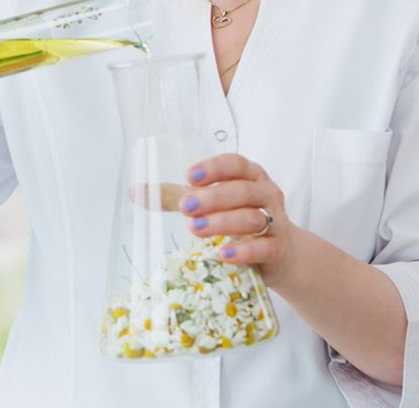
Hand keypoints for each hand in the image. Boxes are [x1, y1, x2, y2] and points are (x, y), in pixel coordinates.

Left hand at [179, 153, 293, 283]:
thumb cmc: (241, 219)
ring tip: (195, 229)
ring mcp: (276, 222)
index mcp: (252, 176)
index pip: (236, 164)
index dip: (214, 168)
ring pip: (253, 218)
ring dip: (223, 223)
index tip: (189, 176)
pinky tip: (224, 254)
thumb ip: (178, 197)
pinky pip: (264, 247)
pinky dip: (244, 251)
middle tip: (185, 207)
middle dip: (213, 198)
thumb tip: (136, 192)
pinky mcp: (277, 249)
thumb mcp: (212, 204)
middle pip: (243, 191)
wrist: (282, 254)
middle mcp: (267, 195)